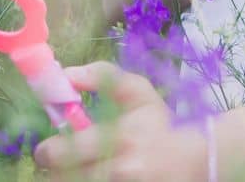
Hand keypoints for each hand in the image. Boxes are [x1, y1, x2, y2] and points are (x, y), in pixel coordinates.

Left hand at [34, 62, 205, 180]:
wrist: (197, 161)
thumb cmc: (162, 125)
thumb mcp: (139, 93)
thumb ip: (104, 76)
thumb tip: (66, 73)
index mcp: (119, 138)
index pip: (61, 152)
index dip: (48, 151)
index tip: (49, 147)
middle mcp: (118, 170)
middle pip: (60, 178)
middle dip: (55, 169)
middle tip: (60, 163)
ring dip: (69, 178)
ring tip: (80, 169)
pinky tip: (95, 176)